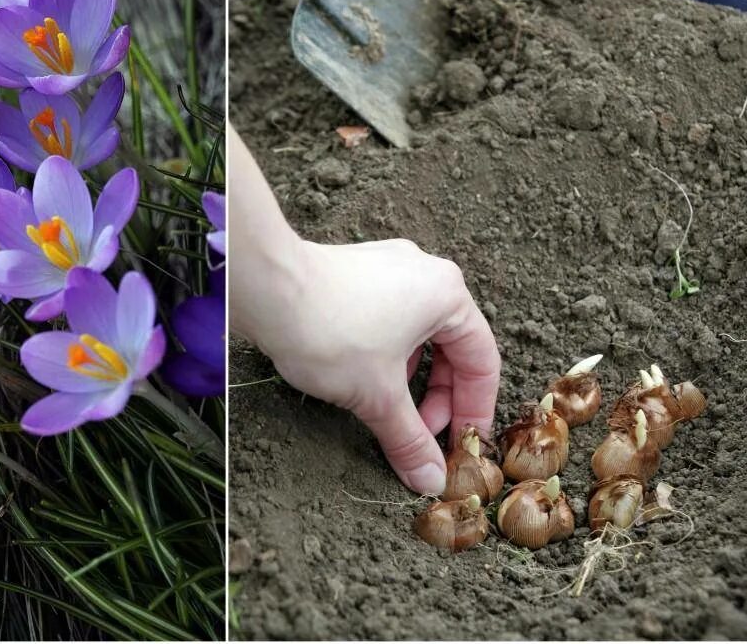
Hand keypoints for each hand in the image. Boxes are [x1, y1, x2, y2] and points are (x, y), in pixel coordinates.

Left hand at [239, 238, 500, 495]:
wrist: (265, 288)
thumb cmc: (329, 331)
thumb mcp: (377, 396)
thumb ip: (409, 439)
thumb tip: (430, 479)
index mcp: (448, 294)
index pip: (481, 362)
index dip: (474, 411)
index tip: (462, 447)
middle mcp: (425, 272)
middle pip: (451, 348)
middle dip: (438, 399)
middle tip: (423, 437)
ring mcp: (388, 268)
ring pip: (417, 336)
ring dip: (410, 381)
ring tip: (391, 413)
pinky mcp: (356, 274)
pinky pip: (388, 321)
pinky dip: (386, 357)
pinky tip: (365, 382)